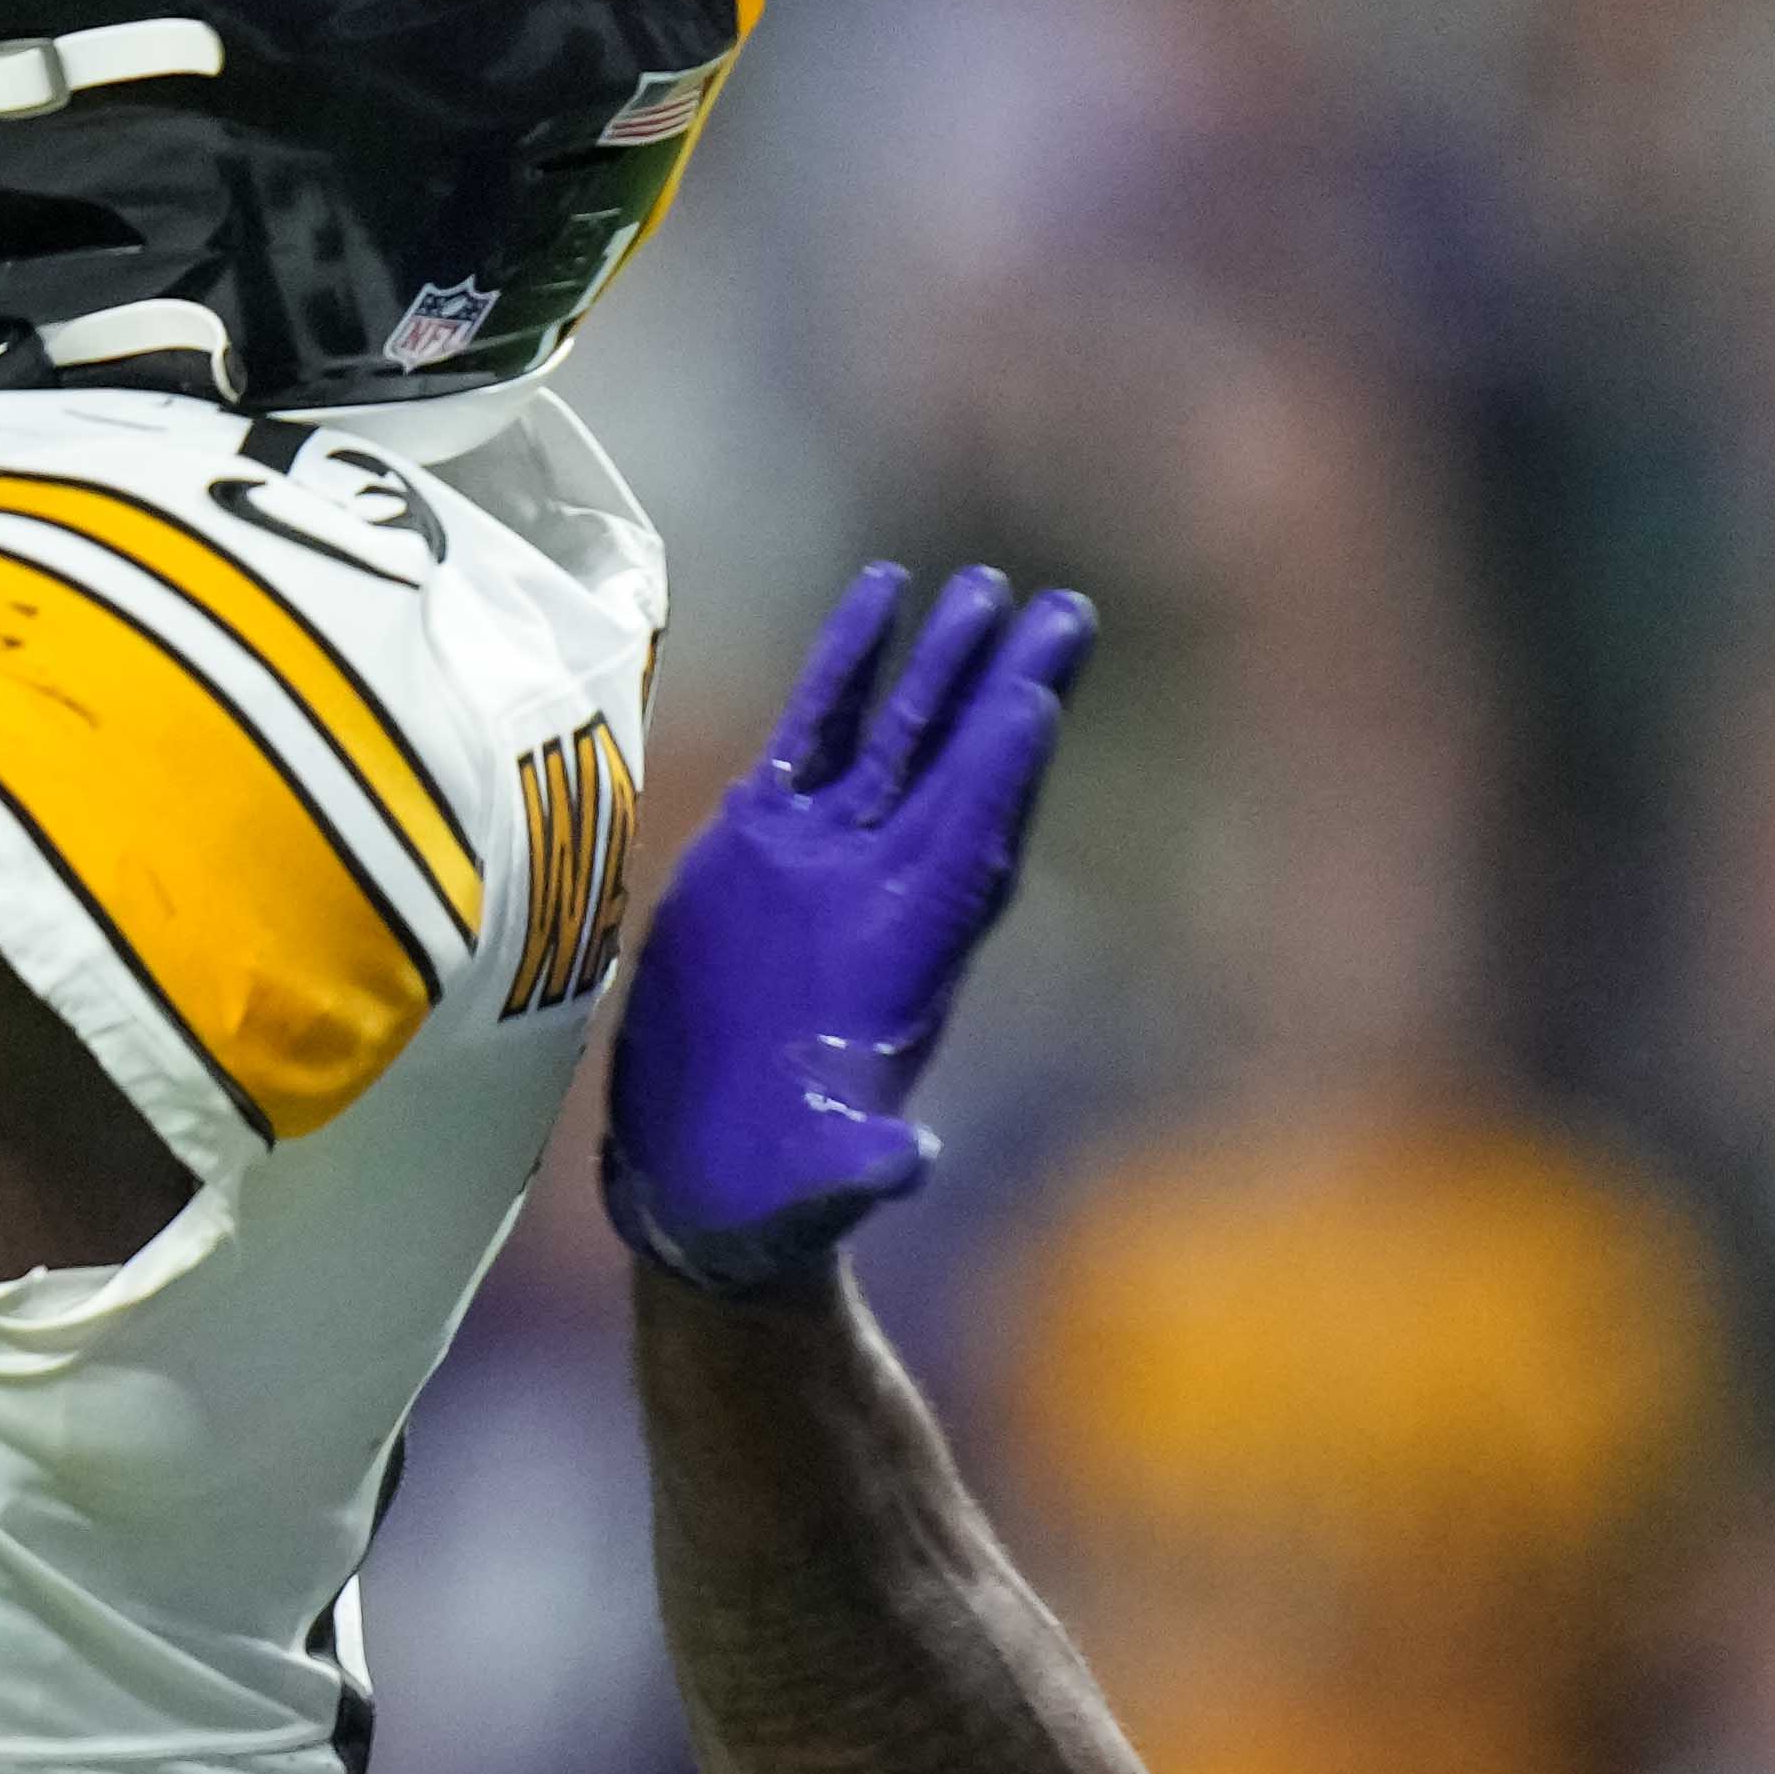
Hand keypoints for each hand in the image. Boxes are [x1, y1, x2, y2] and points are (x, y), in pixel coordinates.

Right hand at [602, 563, 1095, 1296]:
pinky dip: (845, 669)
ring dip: (939, 662)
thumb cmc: (777, 1189)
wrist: (713, 1176)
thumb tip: (901, 1170)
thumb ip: (859, 1168)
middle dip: (1007, 687)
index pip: (969, 840)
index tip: (1044, 684)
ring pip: (896, 734)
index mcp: (907, 956)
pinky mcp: (757, 845)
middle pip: (959, 767)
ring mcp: (823, 859)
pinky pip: (815, 735)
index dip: (1004, 766)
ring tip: (981, 585)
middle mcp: (880, 891)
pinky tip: (876, 599)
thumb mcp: (821, 1183)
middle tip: (1061, 607)